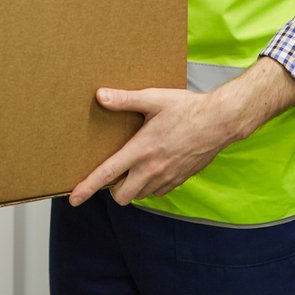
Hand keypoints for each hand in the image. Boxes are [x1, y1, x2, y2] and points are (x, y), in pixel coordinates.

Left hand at [69, 87, 243, 206]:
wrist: (220, 122)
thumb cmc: (187, 108)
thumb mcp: (154, 98)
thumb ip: (125, 99)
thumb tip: (100, 96)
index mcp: (141, 150)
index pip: (107, 174)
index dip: (88, 188)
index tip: (73, 199)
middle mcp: (152, 170)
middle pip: (122, 196)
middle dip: (114, 189)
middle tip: (116, 172)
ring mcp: (167, 178)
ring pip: (140, 196)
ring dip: (133, 187)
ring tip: (135, 167)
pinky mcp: (179, 181)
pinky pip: (157, 192)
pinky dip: (150, 186)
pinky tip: (154, 168)